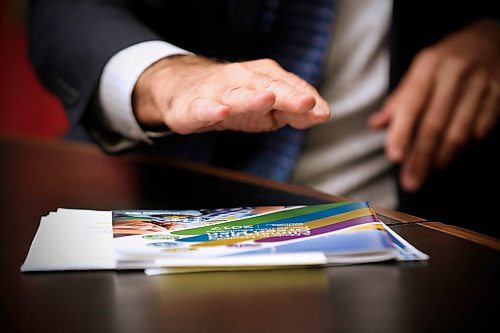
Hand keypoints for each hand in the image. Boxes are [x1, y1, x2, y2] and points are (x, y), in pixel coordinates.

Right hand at [132, 55, 329, 133]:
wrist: (185, 89)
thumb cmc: (233, 98)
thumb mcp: (267, 106)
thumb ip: (294, 111)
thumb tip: (322, 114)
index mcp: (263, 77)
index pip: (289, 87)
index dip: (306, 100)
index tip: (323, 112)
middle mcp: (241, 79)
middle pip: (267, 87)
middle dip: (287, 95)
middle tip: (306, 103)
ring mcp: (217, 91)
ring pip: (237, 95)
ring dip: (252, 98)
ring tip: (268, 99)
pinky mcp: (194, 106)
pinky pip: (203, 108)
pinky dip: (212, 109)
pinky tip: (221, 111)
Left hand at [370, 19, 499, 191]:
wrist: (490, 38)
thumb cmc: (446, 61)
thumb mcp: (419, 70)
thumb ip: (399, 99)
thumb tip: (376, 125)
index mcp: (429, 66)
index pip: (411, 104)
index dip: (402, 132)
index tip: (394, 157)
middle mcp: (455, 73)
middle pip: (435, 124)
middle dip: (421, 157)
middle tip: (411, 181)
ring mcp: (481, 84)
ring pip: (460, 131)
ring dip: (442, 157)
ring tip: (429, 172)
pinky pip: (482, 129)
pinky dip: (466, 147)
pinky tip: (452, 157)